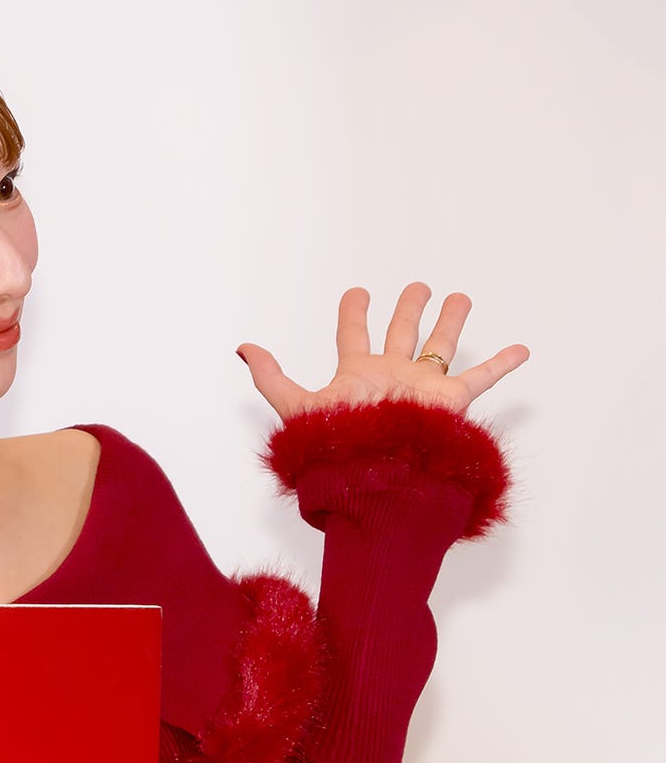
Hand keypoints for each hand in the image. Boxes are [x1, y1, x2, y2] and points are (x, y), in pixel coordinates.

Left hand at [237, 282, 529, 419]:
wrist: (375, 476)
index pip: (354, 334)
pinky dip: (502, 364)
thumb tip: (242, 348)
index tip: (357, 291)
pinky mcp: (449, 402)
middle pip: (401, 333)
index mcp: (358, 374)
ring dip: (450, 321)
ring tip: (459, 297)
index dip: (354, 312)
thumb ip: (271, 377)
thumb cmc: (337, 446)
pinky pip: (481, 379)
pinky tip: (520, 349)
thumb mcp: (296, 407)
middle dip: (407, 309)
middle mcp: (392, 376)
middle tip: (417, 286)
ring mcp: (422, 387)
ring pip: (440, 346)